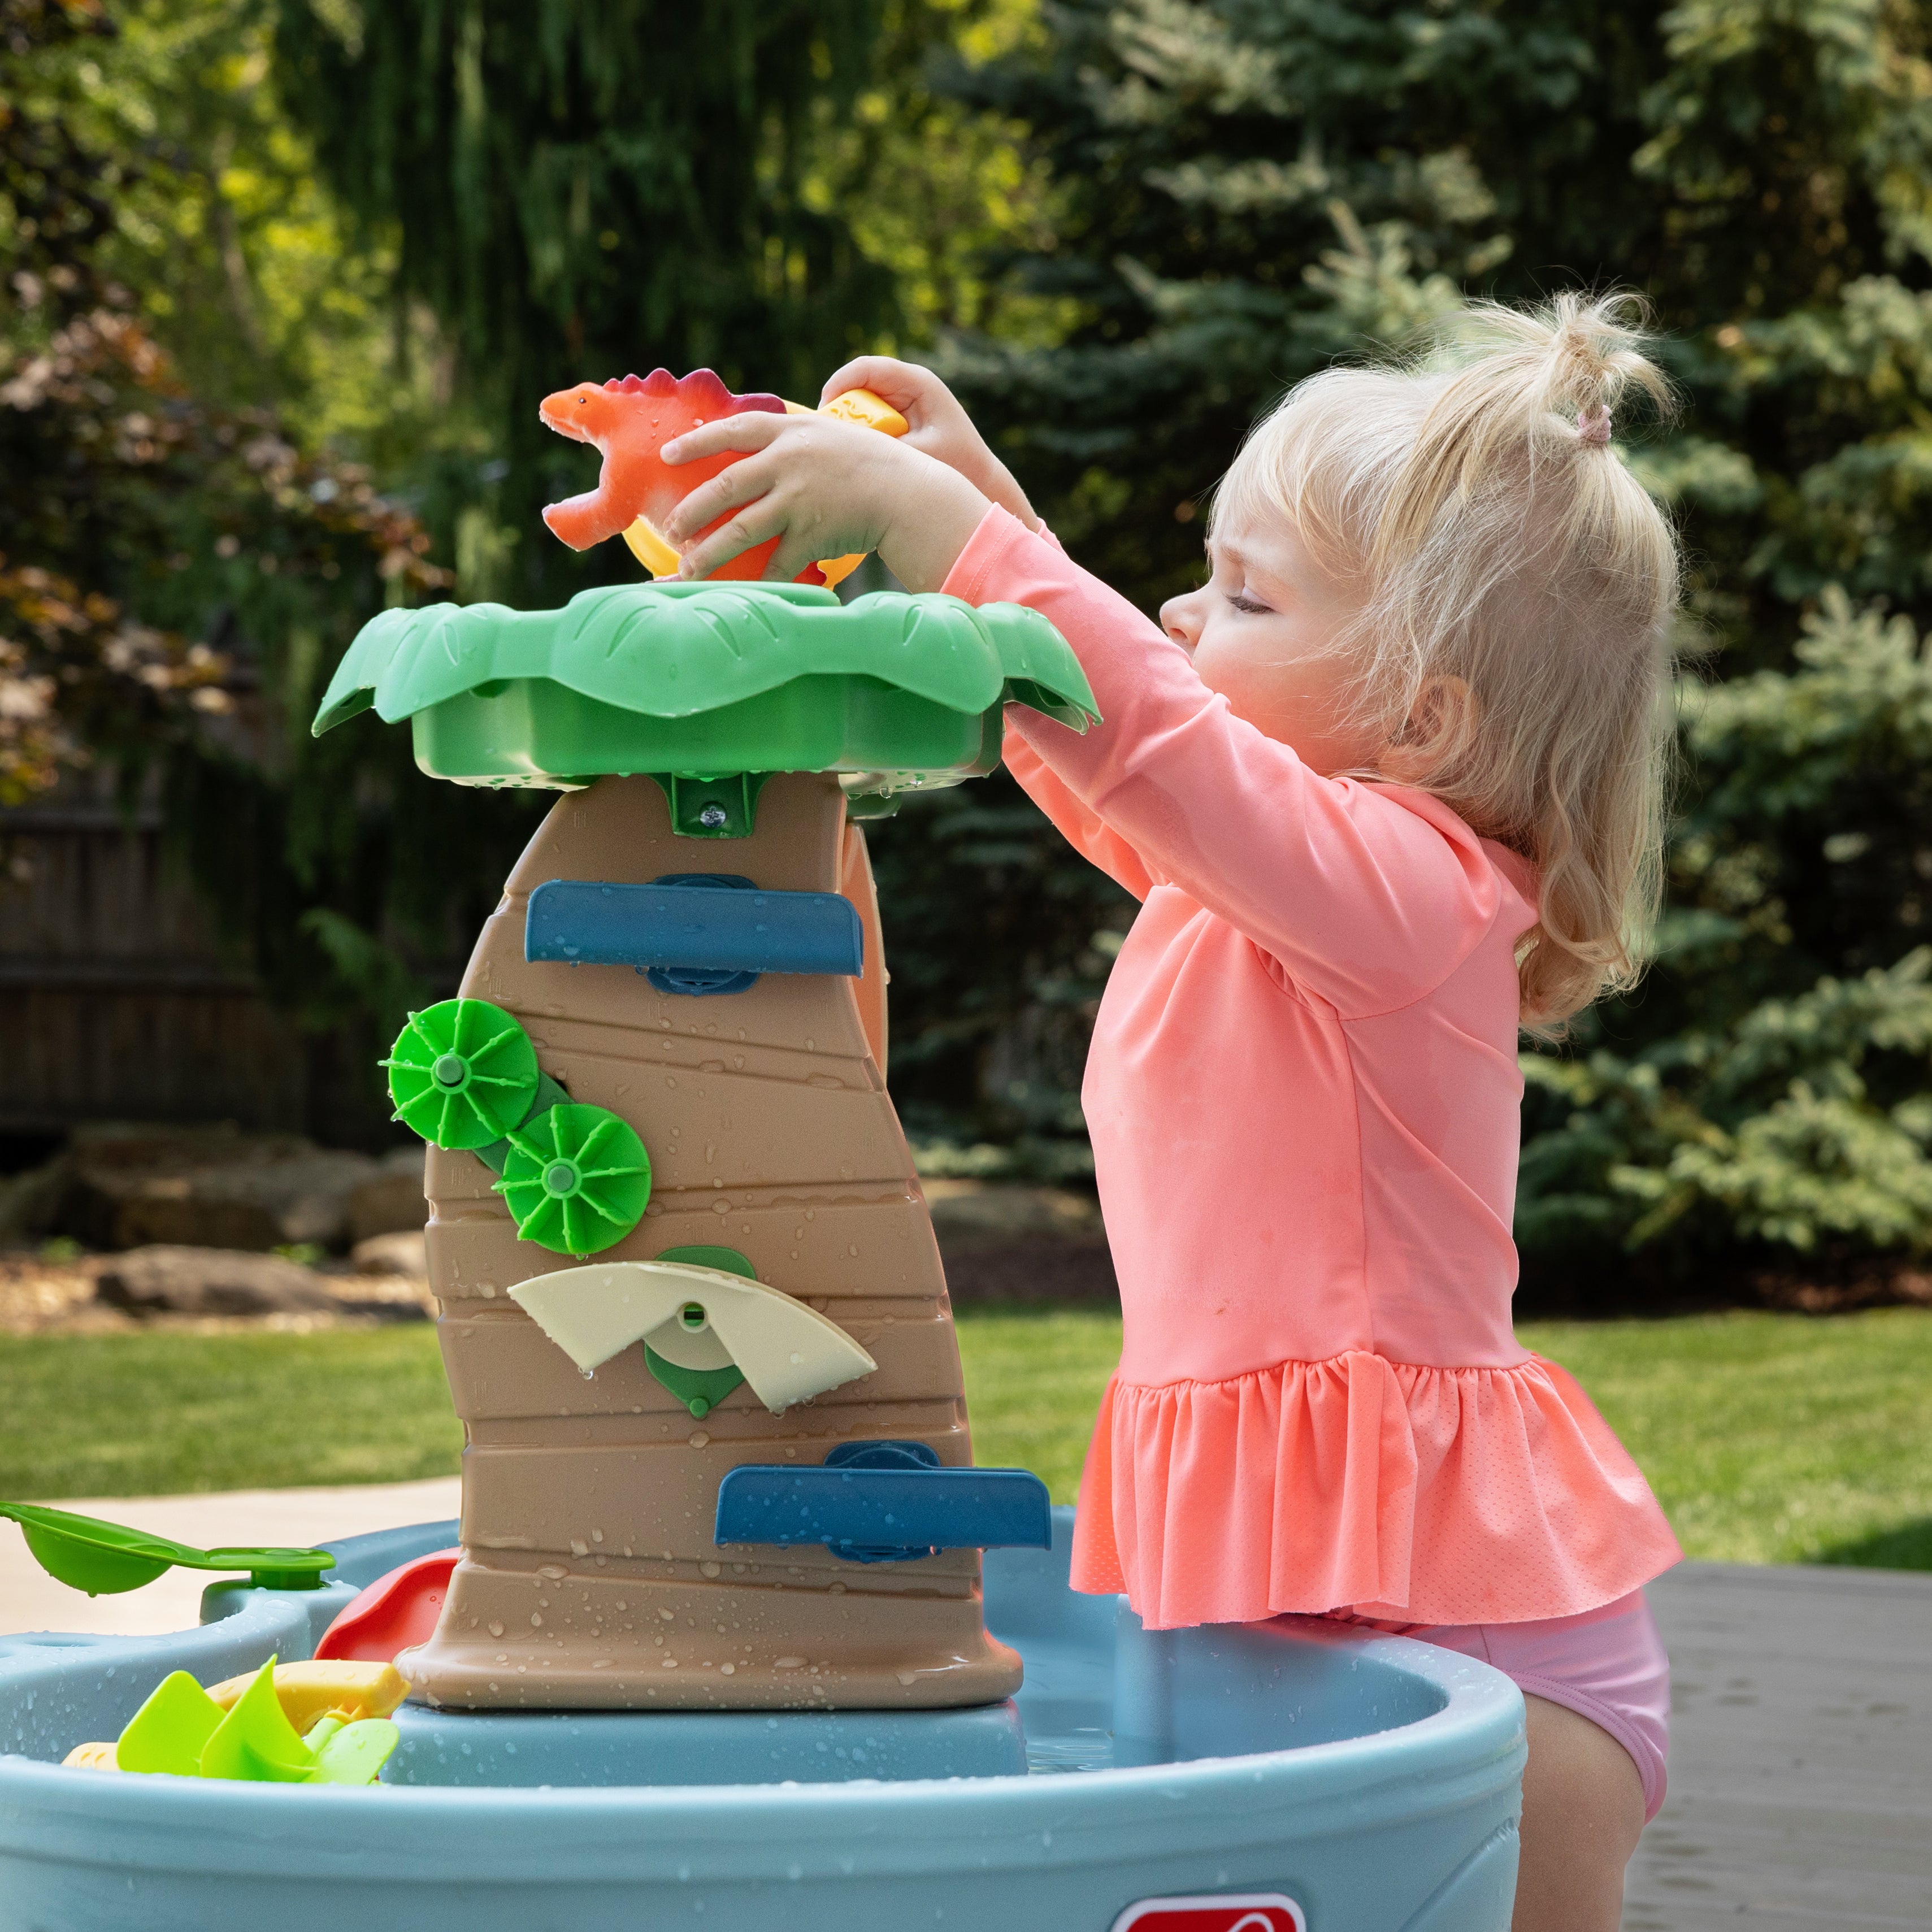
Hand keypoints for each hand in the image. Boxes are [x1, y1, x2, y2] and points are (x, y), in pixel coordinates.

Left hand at [659, 410, 992, 591]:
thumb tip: (765, 453)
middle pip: (724, 486)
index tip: (667, 455)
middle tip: (670, 530)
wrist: (912, 494)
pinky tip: (741, 594)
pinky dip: (759, 581)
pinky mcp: (812, 534)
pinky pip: (777, 563)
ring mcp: (799, 498)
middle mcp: (789, 461)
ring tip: (687, 571)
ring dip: (709, 554)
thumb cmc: (877, 464)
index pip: (732, 429)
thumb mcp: (833, 435)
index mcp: (793, 430)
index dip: (695, 442)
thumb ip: (797, 441)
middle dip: (692, 510)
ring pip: (740, 529)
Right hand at [820, 357, 1040, 530]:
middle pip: (858, 383)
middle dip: (839, 407)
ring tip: (842, 449)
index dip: (839, 384)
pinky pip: (866, 418)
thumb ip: (885, 446)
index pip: (867, 369)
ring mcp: (902, 400)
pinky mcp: (897, 417)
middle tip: (828, 437)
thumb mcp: (921, 456)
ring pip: (859, 402)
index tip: (823, 412)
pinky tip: (854, 454)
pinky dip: (857, 434)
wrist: (980, 479)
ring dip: (847, 423)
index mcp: (918, 382)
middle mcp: (908, 386)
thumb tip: (847, 444)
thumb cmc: (959, 465)